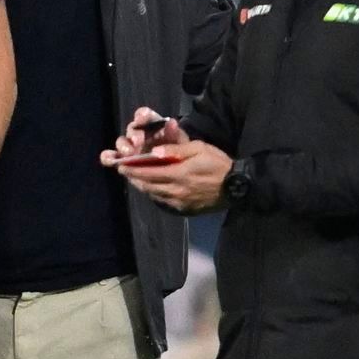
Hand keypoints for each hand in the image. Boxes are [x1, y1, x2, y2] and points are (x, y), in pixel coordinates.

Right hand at [99, 106, 186, 163]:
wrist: (175, 175)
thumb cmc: (178, 155)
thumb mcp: (182, 145)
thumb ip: (175, 135)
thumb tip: (171, 122)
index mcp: (153, 126)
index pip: (145, 115)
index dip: (142, 115)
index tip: (142, 117)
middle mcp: (139, 134)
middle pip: (132, 129)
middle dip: (134, 134)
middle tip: (138, 141)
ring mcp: (129, 148)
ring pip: (122, 142)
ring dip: (124, 146)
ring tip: (129, 154)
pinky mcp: (122, 161)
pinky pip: (111, 157)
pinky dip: (109, 158)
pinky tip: (111, 160)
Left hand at [116, 137, 230, 212]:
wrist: (237, 186)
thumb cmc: (218, 163)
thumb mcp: (200, 149)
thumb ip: (177, 150)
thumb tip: (155, 152)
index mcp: (179, 174)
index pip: (149, 172)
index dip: (133, 169)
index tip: (122, 165)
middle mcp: (176, 190)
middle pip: (148, 186)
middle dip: (134, 179)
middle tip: (125, 172)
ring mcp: (180, 202)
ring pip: (155, 195)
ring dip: (143, 187)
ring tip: (135, 180)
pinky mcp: (186, 209)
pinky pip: (165, 202)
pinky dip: (155, 195)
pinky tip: (153, 190)